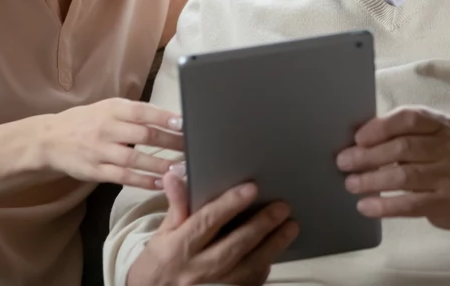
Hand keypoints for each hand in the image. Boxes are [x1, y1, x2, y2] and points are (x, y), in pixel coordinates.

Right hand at [36, 99, 183, 188]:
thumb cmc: (88, 122)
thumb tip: (171, 119)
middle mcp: (107, 128)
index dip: (165, 118)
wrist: (50, 139)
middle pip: (144, 136)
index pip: (143, 111)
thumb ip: (135, 113)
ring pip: (135, 159)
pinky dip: (143, 181)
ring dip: (160, 165)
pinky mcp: (96, 171)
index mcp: (113, 109)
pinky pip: (123, 178)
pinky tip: (161, 183)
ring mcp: (100, 151)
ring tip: (182, 169)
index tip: (185, 124)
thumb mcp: (109, 108)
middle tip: (193, 148)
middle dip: (171, 143)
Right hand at [127, 172, 298, 285]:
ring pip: (248, 267)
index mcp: (179, 248)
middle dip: (260, 225)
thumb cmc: (159, 264)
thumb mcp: (162, 233)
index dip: (229, 204)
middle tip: (281, 207)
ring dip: (272, 246)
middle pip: (234, 245)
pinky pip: (250, 282)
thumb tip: (175, 175)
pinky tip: (276, 249)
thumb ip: (177, 206)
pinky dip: (265, 266)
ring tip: (290, 227)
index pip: (207, 222)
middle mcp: (198, 269)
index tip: (251, 188)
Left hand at [337, 106, 449, 242]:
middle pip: (402, 148)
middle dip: (368, 155)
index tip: (358, 137)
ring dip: (371, 181)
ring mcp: (449, 175)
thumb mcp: (434, 137)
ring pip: (404, 176)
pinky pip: (410, 204)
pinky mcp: (446, 202)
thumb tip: (359, 140)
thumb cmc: (445, 160)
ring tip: (351, 184)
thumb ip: (405, 133)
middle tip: (344, 162)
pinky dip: (384, 206)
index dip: (380, 127)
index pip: (409, 118)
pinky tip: (366, 206)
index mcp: (442, 124)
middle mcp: (449, 147)